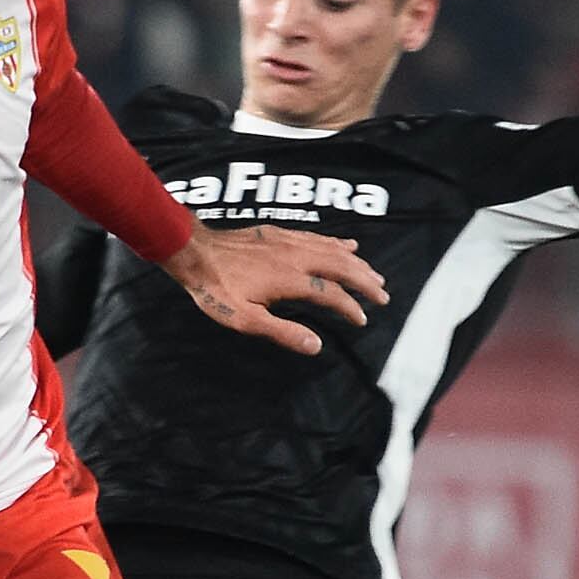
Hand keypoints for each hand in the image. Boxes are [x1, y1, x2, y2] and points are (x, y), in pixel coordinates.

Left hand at [165, 221, 389, 355]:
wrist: (194, 251)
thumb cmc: (216, 290)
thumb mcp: (244, 319)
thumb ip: (281, 332)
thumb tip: (316, 345)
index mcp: (289, 279)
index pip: (331, 293)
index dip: (350, 307)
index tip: (362, 320)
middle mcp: (295, 256)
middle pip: (341, 267)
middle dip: (365, 281)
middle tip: (384, 295)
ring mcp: (289, 241)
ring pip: (333, 250)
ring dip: (357, 263)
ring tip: (375, 274)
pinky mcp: (280, 233)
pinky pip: (318, 236)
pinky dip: (338, 243)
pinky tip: (349, 246)